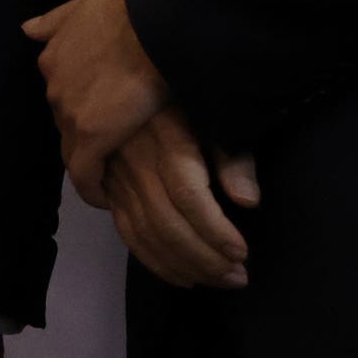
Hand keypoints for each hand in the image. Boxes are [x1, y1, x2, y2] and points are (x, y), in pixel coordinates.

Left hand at [23, 0, 168, 201]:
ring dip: (91, 158)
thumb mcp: (85, 5)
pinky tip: (105, 199)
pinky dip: (92, 188)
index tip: (99, 117)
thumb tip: (26, 29)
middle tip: (113, 143)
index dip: (81, 107)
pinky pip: (84, 174)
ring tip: (114, 172)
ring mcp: (69, 113)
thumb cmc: (130, 9)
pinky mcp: (90, 137)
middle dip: (86, 131)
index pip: (62, 95)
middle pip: (67, 121)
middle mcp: (54, 87)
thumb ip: (56, 20)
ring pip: (74, 147)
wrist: (155, 22)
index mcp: (53, 58)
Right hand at [105, 108, 255, 290]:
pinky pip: (127, 235)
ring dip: (185, 266)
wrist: (115, 77)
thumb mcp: (210, 115)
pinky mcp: (108, 191)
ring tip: (219, 280)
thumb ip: (232, 156)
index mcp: (165, 137)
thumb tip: (249, 202)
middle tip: (237, 277)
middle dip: (205, 258)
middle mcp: (136, 161)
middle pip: (167, 222)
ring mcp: (117, 178)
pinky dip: (155, 263)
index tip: (242, 251)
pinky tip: (184, 276)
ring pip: (146, 235)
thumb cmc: (177, 97)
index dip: (215, 229)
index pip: (188, 195)